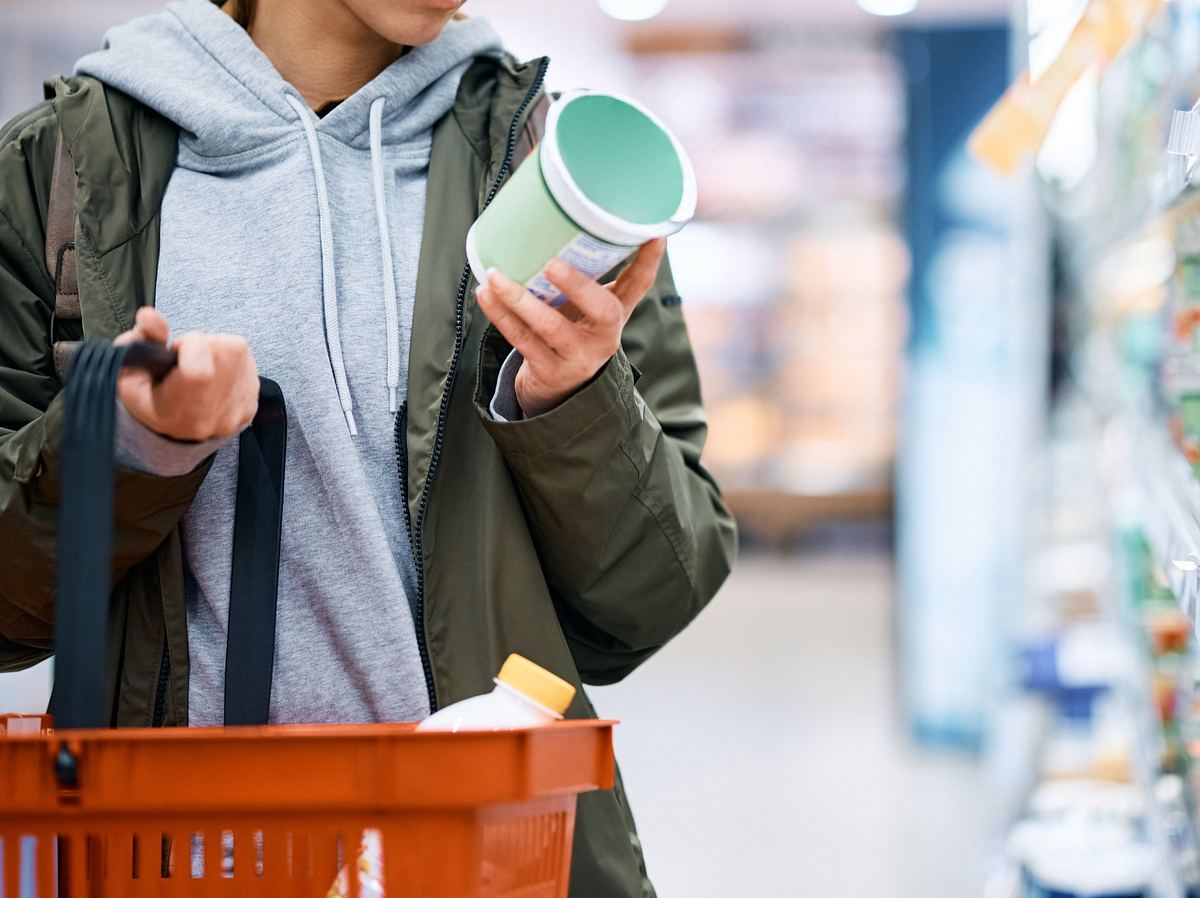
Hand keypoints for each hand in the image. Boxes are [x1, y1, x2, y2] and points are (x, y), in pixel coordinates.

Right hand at [114, 307, 259, 441]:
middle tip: (187, 358)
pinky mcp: (251, 406)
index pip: (200, 370)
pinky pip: (249, 365)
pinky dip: (232, 362)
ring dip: (219, 350)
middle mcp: (211, 417)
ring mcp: (236, 413)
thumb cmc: (148, 398)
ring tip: (200, 366)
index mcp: (176, 411)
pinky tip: (214, 375)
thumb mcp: (130, 371)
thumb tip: (150, 315)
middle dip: (205, 343)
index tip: (177, 350)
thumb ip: (142, 340)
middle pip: (227, 352)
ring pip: (240, 352)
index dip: (190, 346)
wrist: (172, 432)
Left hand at [475, 238, 665, 417]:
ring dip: (521, 300)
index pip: (639, 285)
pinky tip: (487, 294)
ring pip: (551, 328)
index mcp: (614, 314)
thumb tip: (557, 221)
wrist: (558, 393)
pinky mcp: (550, 370)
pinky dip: (501, 315)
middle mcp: (604, 337)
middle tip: (552, 264)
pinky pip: (522, 339)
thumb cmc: (570, 334)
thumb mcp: (585, 310)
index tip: (655, 234)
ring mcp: (578, 357)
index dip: (648, 260)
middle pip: (603, 311)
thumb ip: (582, 277)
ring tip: (497, 276)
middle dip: (579, 286)